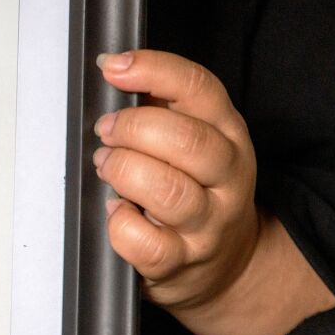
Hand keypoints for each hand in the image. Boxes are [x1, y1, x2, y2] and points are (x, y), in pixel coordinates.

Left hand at [95, 50, 334, 334]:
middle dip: (132, 128)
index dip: (152, 70)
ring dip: (124, 171)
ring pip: (168, 190)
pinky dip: (120, 224)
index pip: (198, 88)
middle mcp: (227, 177)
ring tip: (106, 166)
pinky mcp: (181, 262)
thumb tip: (114, 72)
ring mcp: (207, 223)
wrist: (227, 267)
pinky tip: (115, 212)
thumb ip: (163, 109)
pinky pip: (146, 243)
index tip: (112, 67)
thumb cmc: (197, 193)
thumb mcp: (196, 143)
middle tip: (106, 132)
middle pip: (186, 140)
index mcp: (229, 134)